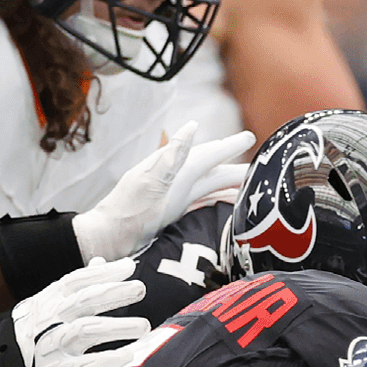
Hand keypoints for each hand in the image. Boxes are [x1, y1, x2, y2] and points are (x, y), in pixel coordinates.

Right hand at [9, 257, 150, 366]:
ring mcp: (51, 345)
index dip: (103, 273)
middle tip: (140, 289)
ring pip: (87, 330)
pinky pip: (85, 364)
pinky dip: (107, 358)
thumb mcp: (48, 305)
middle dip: (114, 293)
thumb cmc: (34, 334)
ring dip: (118, 326)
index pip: (77, 281)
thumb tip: (101, 261)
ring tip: (144, 326)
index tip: (129, 267)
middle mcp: (49, 320)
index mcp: (48, 301)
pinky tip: (128, 355)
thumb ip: (76, 286)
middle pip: (85, 301)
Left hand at [72, 122, 254, 261]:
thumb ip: (172, 157)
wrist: (108, 238)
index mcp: (172, 171)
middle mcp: (176, 181)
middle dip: (234, 162)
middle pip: (212, 169)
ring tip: (251, 179)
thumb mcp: (150, 182)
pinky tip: (229, 200)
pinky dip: (219, 199)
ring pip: (210, 185)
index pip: (207, 155)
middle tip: (259, 156)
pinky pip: (203, 201)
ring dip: (230, 182)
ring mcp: (175, 197)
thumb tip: (192, 129)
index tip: (248, 138)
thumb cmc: (126, 212)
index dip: (228, 147)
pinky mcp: (174, 212)